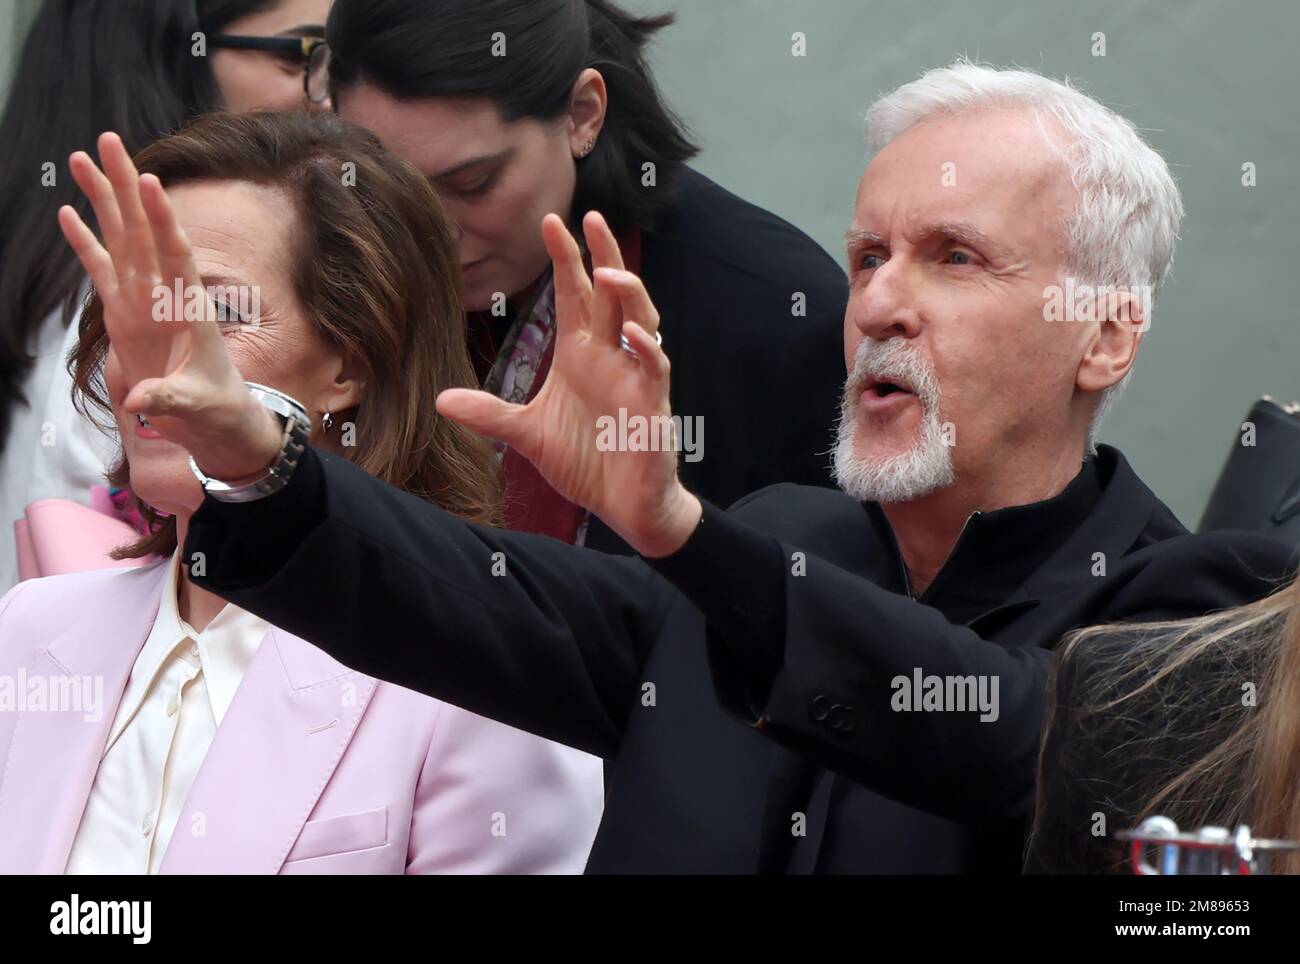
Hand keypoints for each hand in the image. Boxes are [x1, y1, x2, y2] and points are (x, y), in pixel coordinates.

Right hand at [58, 132, 281, 481]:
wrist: (215, 422)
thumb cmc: (216, 409)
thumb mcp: (197, 406)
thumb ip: (169, 399)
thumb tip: (141, 403)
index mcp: (190, 307)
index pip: (177, 253)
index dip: (164, 219)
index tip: (150, 182)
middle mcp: (166, 293)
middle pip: (143, 229)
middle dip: (126, 185)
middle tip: (108, 141)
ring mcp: (143, 299)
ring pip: (121, 239)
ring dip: (102, 199)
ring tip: (82, 159)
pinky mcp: (124, 312)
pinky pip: (101, 270)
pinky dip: (85, 243)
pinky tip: (67, 212)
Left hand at [437, 212, 701, 556]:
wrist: (624, 507)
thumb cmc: (586, 462)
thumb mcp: (527, 435)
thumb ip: (490, 414)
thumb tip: (441, 400)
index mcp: (581, 354)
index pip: (574, 294)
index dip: (565, 258)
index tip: (548, 221)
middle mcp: (610, 356)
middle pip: (612, 293)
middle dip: (604, 254)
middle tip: (589, 215)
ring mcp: (635, 377)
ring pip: (641, 321)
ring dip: (629, 296)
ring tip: (609, 272)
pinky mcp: (653, 406)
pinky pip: (655, 370)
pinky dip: (646, 351)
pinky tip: (634, 337)